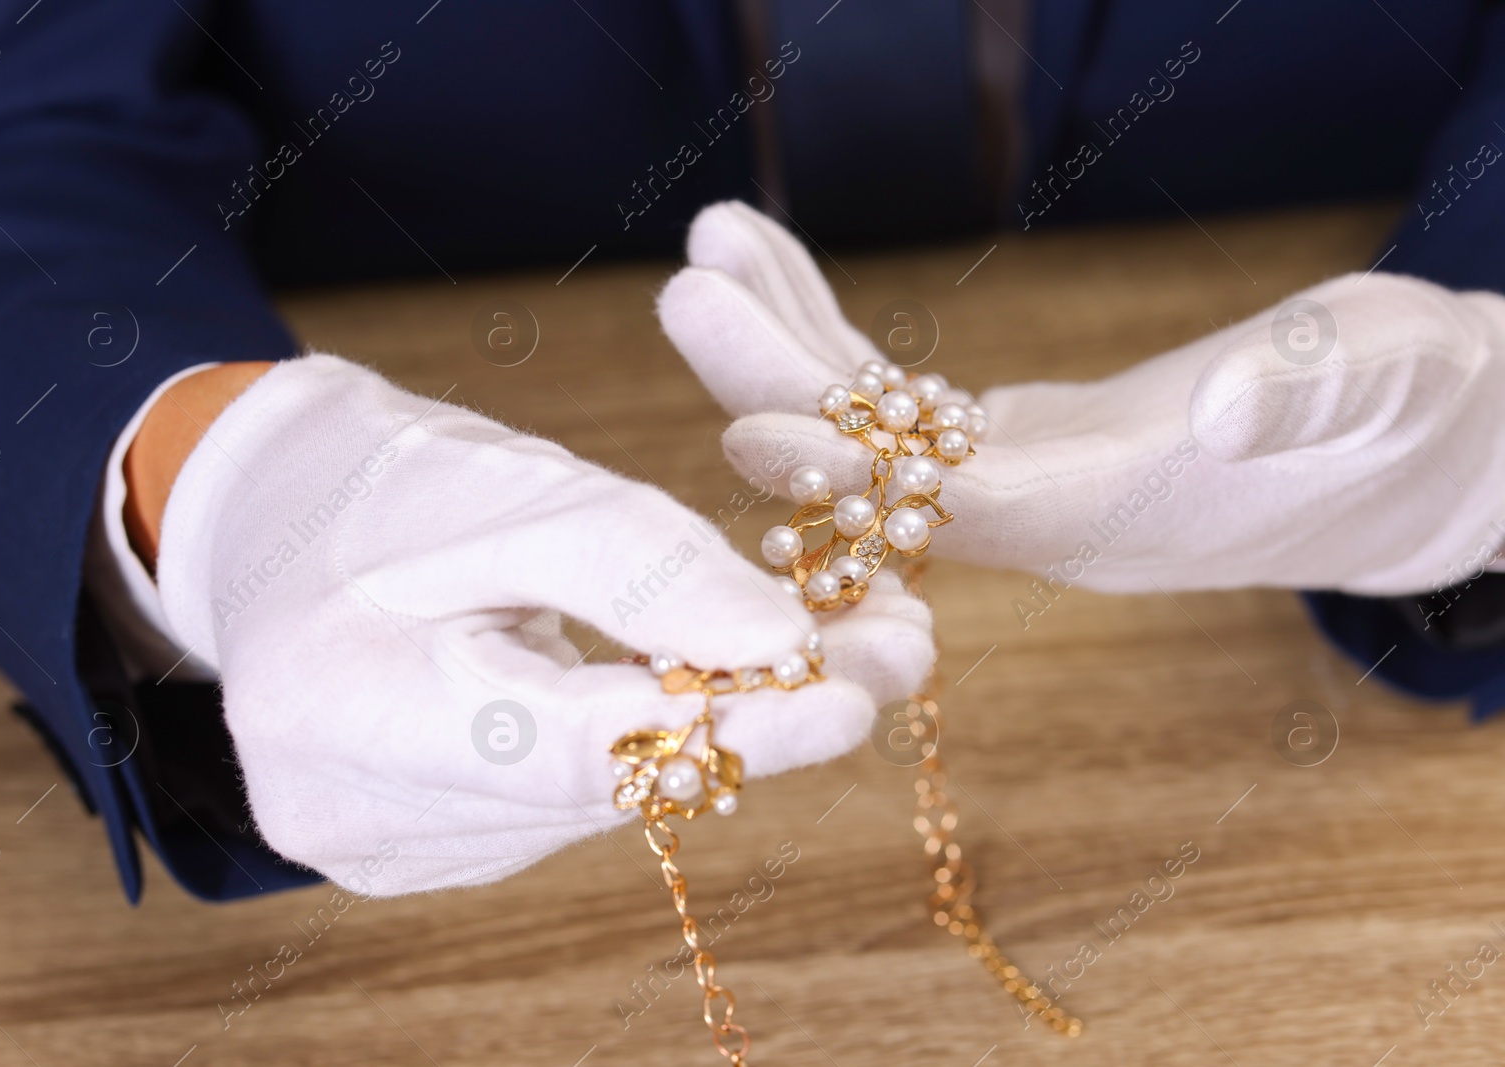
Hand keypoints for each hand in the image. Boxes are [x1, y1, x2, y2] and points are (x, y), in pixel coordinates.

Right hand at [150, 355, 932, 893]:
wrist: (270, 523)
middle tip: (897, 645)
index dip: (730, 727)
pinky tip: (684, 684)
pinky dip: (634, 745)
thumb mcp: (508, 491)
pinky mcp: (411, 848)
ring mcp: (377, 847)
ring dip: (706, 730)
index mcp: (339, 708)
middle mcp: (347, 813)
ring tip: (818, 645)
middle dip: (756, 719)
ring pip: (595, 804)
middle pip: (601, 790)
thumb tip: (786, 651)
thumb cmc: (377, 485)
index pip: (574, 748)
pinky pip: (562, 805)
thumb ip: (642, 570)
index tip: (862, 693)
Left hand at [659, 201, 1504, 595]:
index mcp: (1117, 517)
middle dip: (782, 383)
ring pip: (873, 431)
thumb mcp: (1384, 387)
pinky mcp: (1017, 444)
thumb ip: (1310, 398)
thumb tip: (1222, 410)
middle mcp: (1047, 517)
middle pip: (882, 472)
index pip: (959, 514)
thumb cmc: (1415, 418)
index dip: (855, 479)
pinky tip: (774, 272)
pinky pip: (899, 404)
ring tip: (713, 243)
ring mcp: (1023, 484)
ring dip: (787, 344)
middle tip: (689, 286)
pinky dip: (836, 336)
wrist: (1417, 451)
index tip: (747, 425)